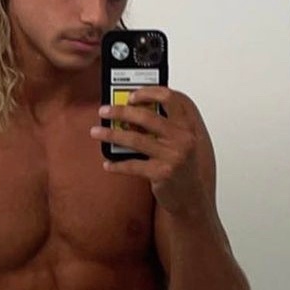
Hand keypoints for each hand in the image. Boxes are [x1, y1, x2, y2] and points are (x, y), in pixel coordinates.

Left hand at [90, 87, 211, 217]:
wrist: (193, 197)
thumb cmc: (184, 167)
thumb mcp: (181, 141)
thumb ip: (164, 125)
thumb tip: (130, 113)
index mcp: (189, 125)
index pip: (171, 97)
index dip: (149, 92)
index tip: (131, 95)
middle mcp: (183, 137)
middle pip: (146, 116)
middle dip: (120, 111)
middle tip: (104, 111)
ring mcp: (173, 155)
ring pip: (134, 139)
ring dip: (111, 134)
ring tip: (96, 132)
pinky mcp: (162, 173)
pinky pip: (132, 165)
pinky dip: (117, 164)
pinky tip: (108, 163)